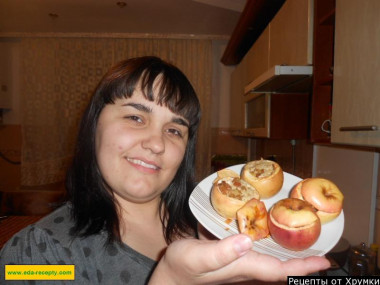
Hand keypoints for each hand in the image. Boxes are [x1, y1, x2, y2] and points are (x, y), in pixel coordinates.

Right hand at [149, 234, 329, 284]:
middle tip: (324, 253)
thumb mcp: (197, 256)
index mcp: (242, 268)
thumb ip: (221, 251)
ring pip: (275, 266)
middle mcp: (247, 269)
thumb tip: (247, 241)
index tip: (324, 262)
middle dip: (304, 265)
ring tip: (308, 245)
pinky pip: (264, 258)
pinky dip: (276, 251)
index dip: (303, 268)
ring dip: (293, 259)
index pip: (279, 271)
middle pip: (282, 271)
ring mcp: (242, 267)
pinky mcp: (236, 261)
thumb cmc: (182, 266)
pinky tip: (277, 240)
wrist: (172, 276)